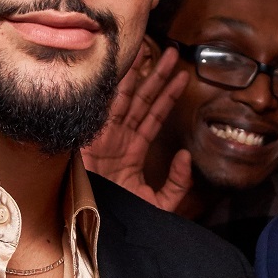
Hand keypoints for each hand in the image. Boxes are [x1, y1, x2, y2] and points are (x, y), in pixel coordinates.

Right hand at [83, 45, 194, 212]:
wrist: (91, 226)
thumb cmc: (122, 218)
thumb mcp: (158, 204)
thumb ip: (177, 183)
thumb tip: (187, 155)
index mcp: (133, 150)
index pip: (156, 116)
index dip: (169, 95)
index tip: (184, 76)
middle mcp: (119, 137)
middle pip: (143, 99)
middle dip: (159, 76)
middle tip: (174, 53)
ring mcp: (105, 134)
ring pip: (126, 97)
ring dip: (140, 74)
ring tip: (155, 51)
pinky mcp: (92, 135)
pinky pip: (104, 105)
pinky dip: (112, 86)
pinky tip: (122, 66)